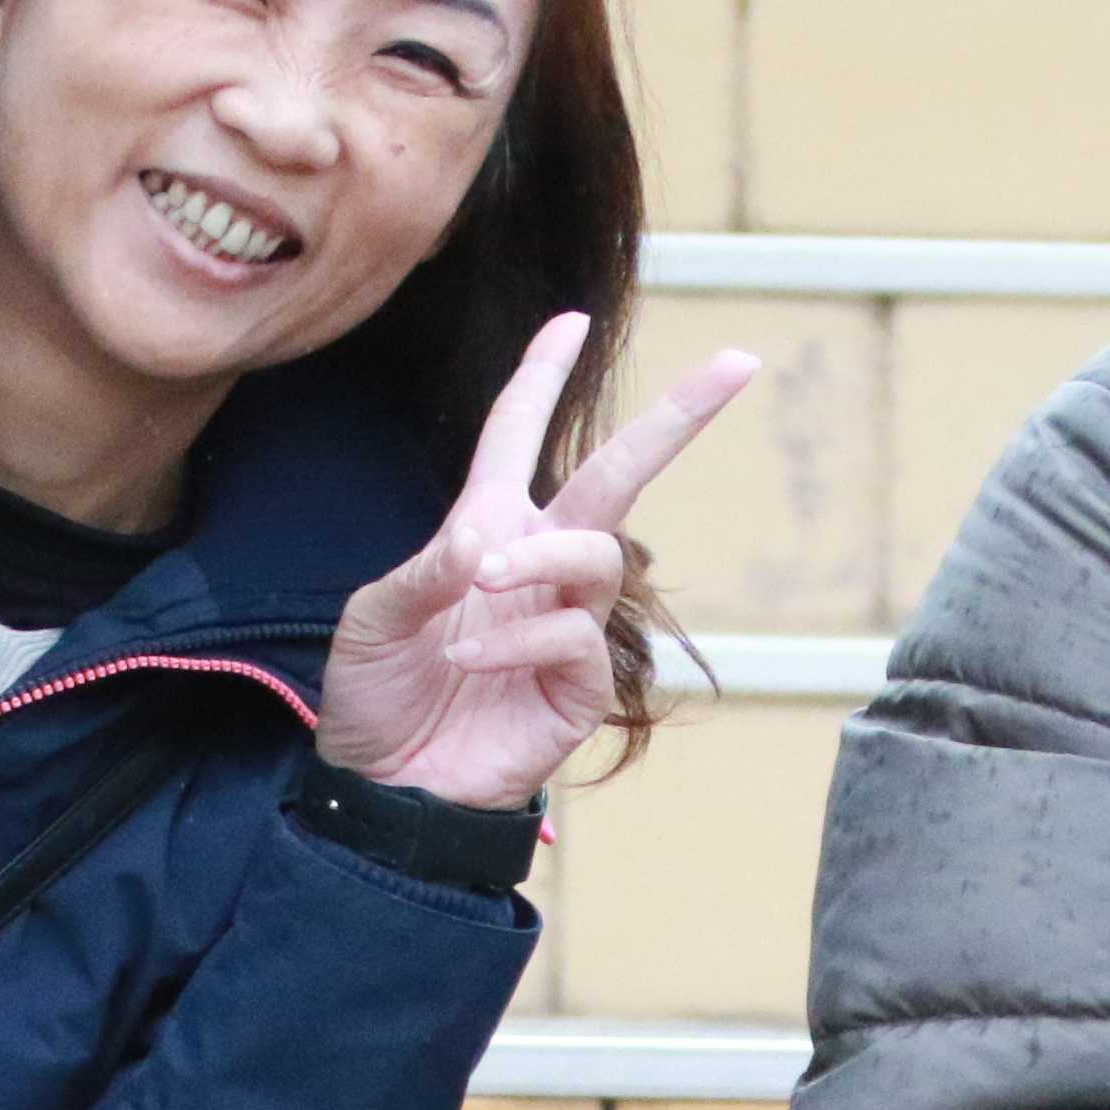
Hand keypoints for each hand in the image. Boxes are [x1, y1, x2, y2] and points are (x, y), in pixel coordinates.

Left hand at [315, 312, 758, 810]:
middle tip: (736, 364)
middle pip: (617, 479)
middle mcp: (536, 570)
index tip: (570, 320)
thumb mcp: (374, 618)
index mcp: (485, 533)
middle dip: (676, 419)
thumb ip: (426, 569)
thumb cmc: (373, 696)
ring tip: (484, 583)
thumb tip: (493, 537)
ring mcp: (564, 629)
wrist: (380, 790)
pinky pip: (576, 640)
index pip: (518, 437)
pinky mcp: (578, 692)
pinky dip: (522, 640)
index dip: (542, 376)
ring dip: (545, 560)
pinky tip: (469, 661)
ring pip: (598, 558)